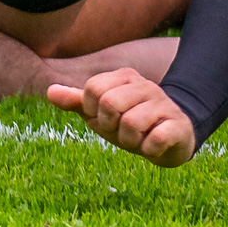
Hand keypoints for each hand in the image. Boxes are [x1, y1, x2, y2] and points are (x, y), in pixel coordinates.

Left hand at [46, 68, 195, 166]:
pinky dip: (149, 149)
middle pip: (109, 104)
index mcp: (124, 77)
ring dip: (129, 140)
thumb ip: (77, 102)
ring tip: (137, 139)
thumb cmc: (130, 122)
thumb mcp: (101, 113)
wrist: (172, 137)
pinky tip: (153, 147)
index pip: (92, 89)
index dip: (93, 112)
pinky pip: (157, 139)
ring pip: (131, 123)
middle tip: (121, 131)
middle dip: (110, 126)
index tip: (106, 119)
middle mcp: (145, 85)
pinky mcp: (178, 125)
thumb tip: (50, 91)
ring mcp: (163, 104)